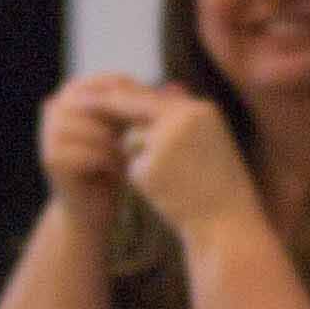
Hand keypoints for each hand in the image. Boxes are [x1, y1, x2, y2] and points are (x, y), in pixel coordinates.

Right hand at [36, 73, 153, 202]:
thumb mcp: (130, 129)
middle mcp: (56, 107)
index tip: (159, 115)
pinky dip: (109, 161)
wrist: (91, 206)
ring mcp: (50, 132)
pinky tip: (120, 170)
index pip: (108, 82)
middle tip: (147, 138)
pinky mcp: (52, 157)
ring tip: (132, 156)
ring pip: (94, 129)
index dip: (137, 98)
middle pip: (99, 104)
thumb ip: (147, 107)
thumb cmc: (114, 162)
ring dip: (118, 144)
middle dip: (126, 122)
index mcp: (74, 93)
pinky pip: (88, 152)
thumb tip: (181, 86)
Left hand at [120, 85, 258, 234]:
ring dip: (139, 156)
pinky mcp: (149, 169)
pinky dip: (142, 178)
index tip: (105, 91)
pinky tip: (165, 191)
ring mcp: (164, 144)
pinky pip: (132, 166)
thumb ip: (184, 116)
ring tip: (171, 177)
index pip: (156, 95)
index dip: (129, 96)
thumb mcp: (209, 140)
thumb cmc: (219, 181)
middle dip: (109, 107)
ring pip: (131, 139)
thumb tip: (165, 87)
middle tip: (83, 103)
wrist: (226, 221)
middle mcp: (181, 121)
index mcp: (200, 110)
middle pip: (134, 107)